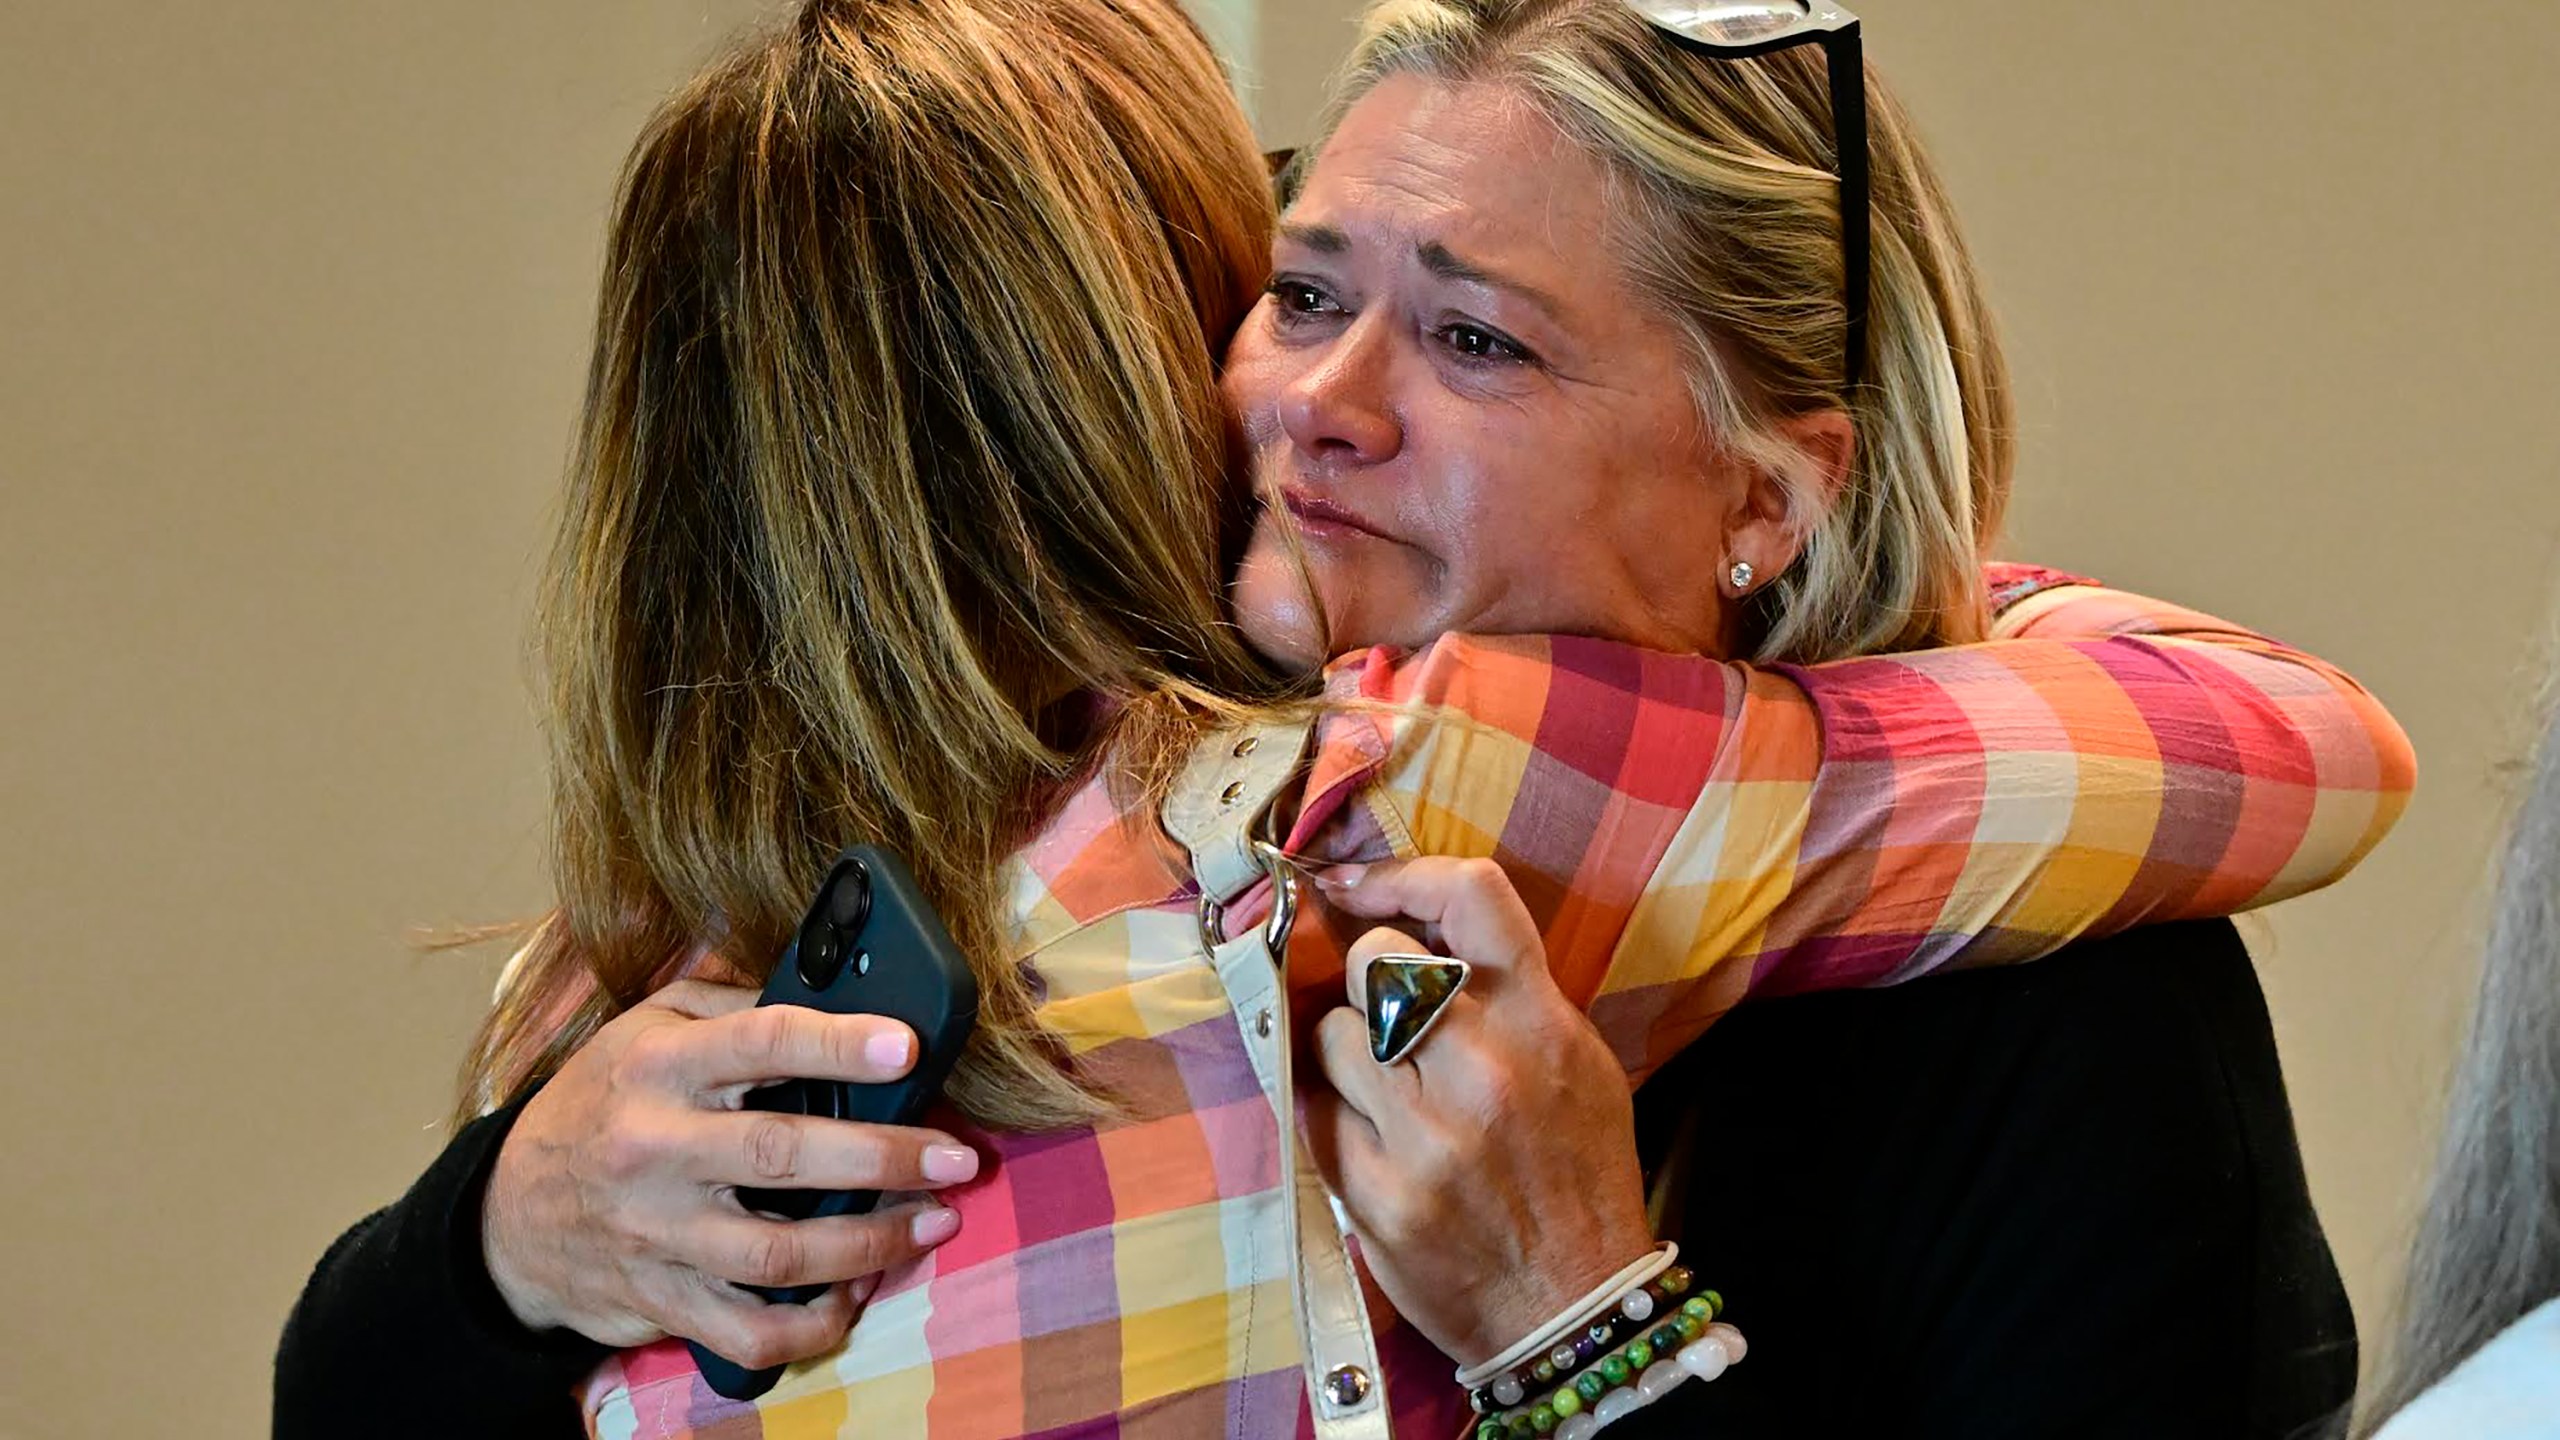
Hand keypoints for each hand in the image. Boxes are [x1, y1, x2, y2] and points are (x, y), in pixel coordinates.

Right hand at [481, 980, 979, 1370]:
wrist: (508, 1217)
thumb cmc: (603, 1103)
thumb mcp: (646, 1029)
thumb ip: (731, 1010)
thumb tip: (834, 996)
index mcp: (655, 1068)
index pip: (757, 1044)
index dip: (837, 1043)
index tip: (906, 1045)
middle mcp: (654, 1149)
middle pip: (781, 1154)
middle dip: (883, 1156)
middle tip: (956, 1158)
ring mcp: (657, 1232)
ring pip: (776, 1252)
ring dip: (871, 1243)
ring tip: (935, 1222)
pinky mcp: (662, 1299)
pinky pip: (747, 1329)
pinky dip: (811, 1324)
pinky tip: (854, 1294)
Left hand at [1304, 858, 1654, 1367]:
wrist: (1572, 1310)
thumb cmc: (1575, 1180)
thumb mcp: (1578, 1068)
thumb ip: (1509, 997)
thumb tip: (1419, 934)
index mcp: (1541, 1025)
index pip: (1471, 896)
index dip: (1401, 874)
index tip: (1352, 885)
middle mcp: (1483, 1068)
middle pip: (1376, 959)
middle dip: (1368, 981)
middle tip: (1388, 1022)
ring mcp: (1424, 1132)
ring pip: (1331, 1032)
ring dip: (1344, 1052)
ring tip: (1385, 1092)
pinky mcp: (1374, 1191)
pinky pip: (1315, 1111)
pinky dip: (1333, 1117)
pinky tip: (1372, 1142)